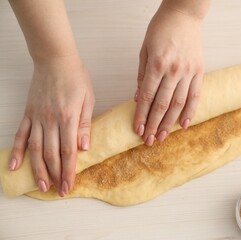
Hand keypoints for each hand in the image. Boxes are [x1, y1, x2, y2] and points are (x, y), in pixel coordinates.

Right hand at [8, 55, 94, 196]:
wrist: (55, 60)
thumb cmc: (76, 78)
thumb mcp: (88, 99)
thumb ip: (86, 124)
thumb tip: (84, 148)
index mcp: (69, 118)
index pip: (69, 151)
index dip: (69, 171)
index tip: (70, 186)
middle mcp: (51, 121)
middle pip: (51, 154)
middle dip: (56, 175)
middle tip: (58, 191)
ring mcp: (37, 118)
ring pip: (35, 149)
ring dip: (38, 169)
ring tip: (42, 185)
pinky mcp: (28, 113)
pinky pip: (21, 135)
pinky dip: (17, 151)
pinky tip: (15, 166)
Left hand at [134, 5, 203, 145]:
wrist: (184, 14)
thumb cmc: (161, 29)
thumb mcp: (145, 49)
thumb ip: (142, 75)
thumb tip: (140, 99)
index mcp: (157, 64)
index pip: (148, 97)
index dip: (141, 116)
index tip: (137, 130)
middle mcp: (173, 71)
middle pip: (162, 104)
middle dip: (154, 125)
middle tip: (149, 141)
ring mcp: (188, 72)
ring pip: (178, 104)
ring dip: (169, 123)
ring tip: (162, 137)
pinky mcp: (199, 72)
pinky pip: (195, 95)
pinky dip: (190, 111)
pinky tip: (184, 125)